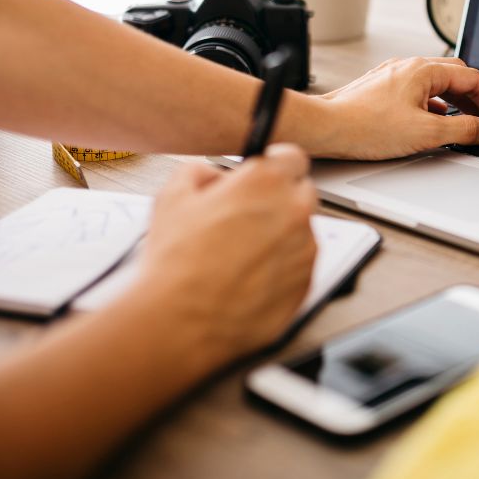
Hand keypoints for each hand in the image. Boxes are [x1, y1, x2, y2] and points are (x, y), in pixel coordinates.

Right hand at [130, 145, 317, 366]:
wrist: (182, 321)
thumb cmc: (177, 263)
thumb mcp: (172, 197)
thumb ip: (199, 172)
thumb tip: (211, 174)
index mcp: (266, 182)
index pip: (292, 158)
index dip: (274, 165)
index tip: (264, 174)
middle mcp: (294, 212)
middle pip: (302, 193)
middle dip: (280, 199)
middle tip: (247, 216)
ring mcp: (305, 250)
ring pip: (301, 232)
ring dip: (281, 235)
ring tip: (240, 255)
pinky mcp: (306, 284)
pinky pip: (299, 266)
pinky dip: (281, 268)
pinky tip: (248, 278)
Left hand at [307, 57, 478, 160]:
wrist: (323, 128)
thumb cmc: (364, 127)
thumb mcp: (425, 133)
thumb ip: (462, 130)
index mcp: (424, 70)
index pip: (473, 80)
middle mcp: (409, 67)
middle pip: (457, 77)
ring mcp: (394, 76)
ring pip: (437, 85)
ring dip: (458, 103)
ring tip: (469, 124)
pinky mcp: (382, 90)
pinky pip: (420, 93)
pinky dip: (436, 106)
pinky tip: (435, 122)